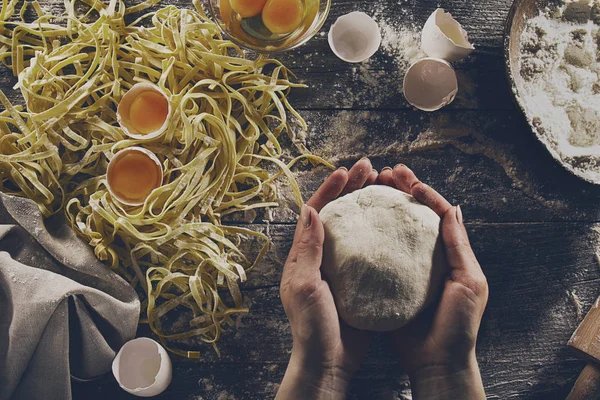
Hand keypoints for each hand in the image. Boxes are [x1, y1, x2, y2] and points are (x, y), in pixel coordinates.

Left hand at [277, 158, 377, 399]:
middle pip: (338, 213)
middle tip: (372, 168)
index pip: (317, 211)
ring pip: (356, 226)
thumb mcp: (304, 285)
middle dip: (353, 188)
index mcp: (304, 254)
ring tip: (387, 186)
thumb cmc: (312, 325)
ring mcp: (342, 266)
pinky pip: (371, 247)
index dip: (331, 189)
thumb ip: (308, 248)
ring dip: (368, 204)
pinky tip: (397, 221)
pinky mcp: (360, 279)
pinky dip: (381, 230)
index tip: (347, 170)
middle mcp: (322, 255)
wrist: (329, 360)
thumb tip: (311, 209)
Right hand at [378, 164, 487, 399]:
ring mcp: (406, 266)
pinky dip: (370, 233)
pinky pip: (379, 251)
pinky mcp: (388, 280)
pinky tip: (358, 221)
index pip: (436, 211)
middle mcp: (426, 253)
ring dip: (385, 204)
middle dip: (400, 189)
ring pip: (394, 227)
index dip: (421, 191)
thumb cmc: (458, 325)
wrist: (437, 361)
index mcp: (449, 251)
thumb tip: (452, 208)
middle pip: (413, 213)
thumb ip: (458, 246)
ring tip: (370, 186)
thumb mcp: (468, 282)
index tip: (404, 177)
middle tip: (384, 172)